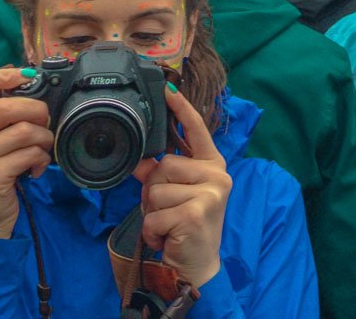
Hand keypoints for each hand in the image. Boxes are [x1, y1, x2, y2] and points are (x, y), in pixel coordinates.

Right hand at [0, 68, 53, 238]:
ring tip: (42, 148)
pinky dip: (41, 157)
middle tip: (43, 123)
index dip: (3, 74)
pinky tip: (37, 166)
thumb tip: (22, 76)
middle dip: (36, 110)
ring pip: (23, 130)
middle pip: (6, 106)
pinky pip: (29, 153)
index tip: (26, 77)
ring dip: (43, 137)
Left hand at [134, 86, 231, 288]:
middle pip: (164, 164)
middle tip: (167, 212)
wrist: (198, 268)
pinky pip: (154, 213)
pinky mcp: (195, 213)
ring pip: (156, 189)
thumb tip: (139, 160)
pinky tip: (167, 238)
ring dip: (152, 213)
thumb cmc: (187, 228)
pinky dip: (153, 230)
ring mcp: (209, 193)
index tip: (168, 88)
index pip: (197, 130)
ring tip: (168, 226)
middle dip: (154, 191)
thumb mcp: (175, 196)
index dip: (181, 108)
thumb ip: (161, 175)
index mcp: (213, 165)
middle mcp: (217, 175)